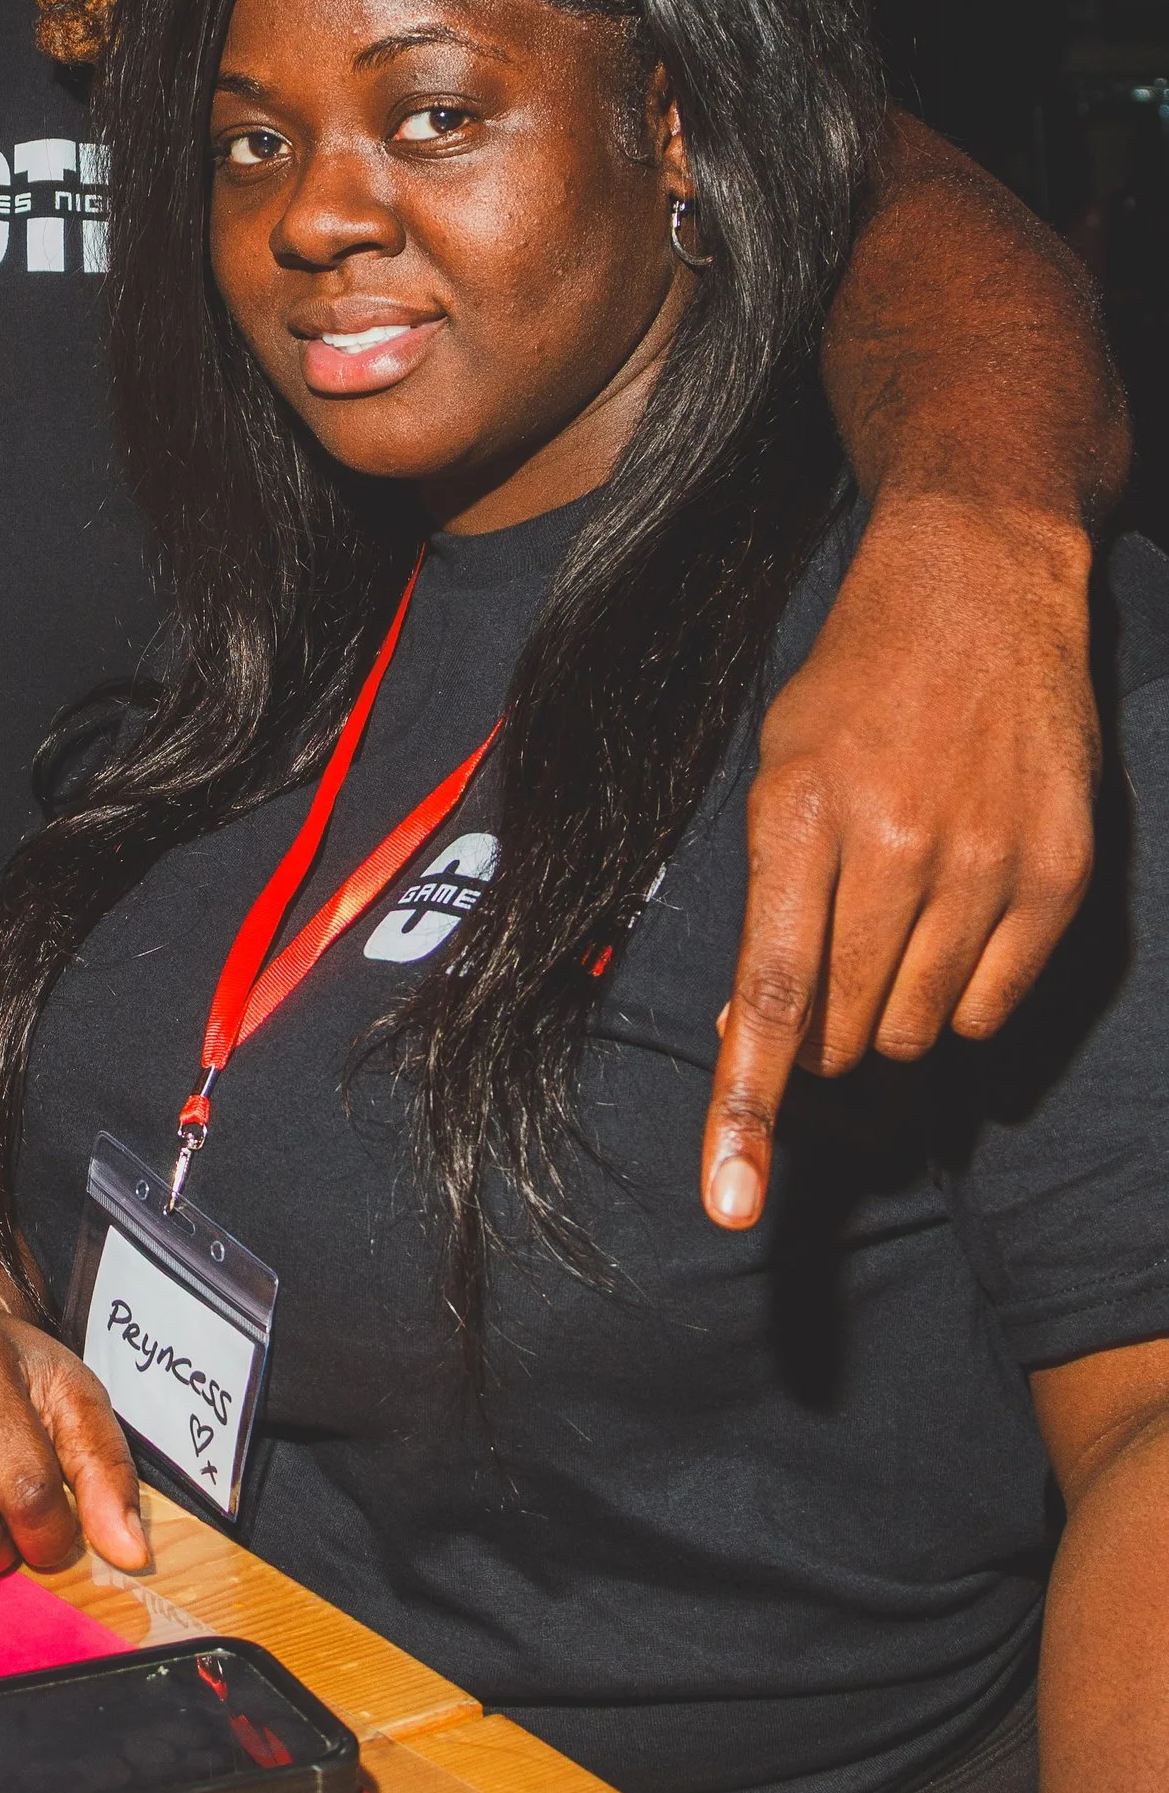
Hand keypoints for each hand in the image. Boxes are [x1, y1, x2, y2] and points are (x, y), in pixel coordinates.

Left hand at [703, 496, 1095, 1230]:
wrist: (978, 590)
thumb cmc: (854, 685)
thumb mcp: (776, 770)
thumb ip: (770, 904)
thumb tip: (765, 1036)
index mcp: (799, 816)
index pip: (775, 998)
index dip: (748, 1111)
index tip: (733, 1202)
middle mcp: (896, 846)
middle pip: (851, 1028)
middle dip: (831, 1029)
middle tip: (838, 951)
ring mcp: (987, 864)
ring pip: (923, 1027)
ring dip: (896, 1010)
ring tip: (898, 917)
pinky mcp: (1059, 876)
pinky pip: (996, 1003)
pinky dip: (965, 993)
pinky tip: (956, 922)